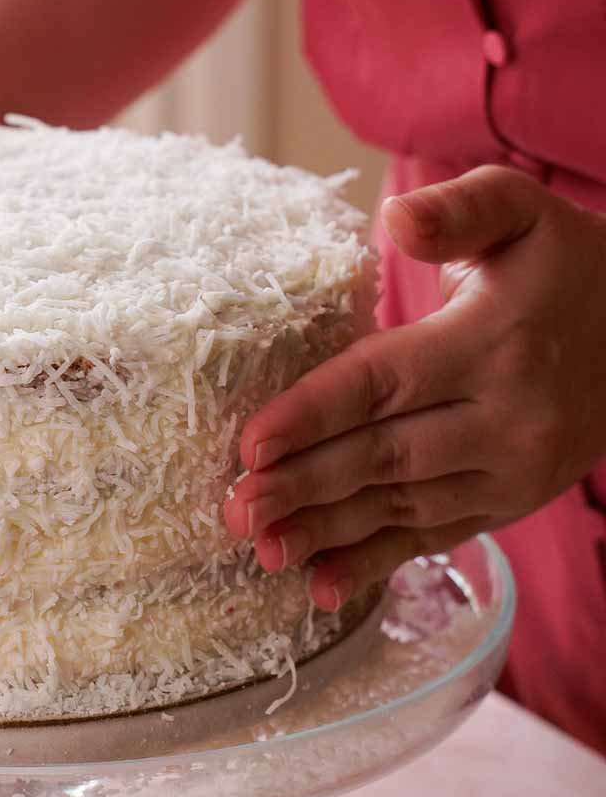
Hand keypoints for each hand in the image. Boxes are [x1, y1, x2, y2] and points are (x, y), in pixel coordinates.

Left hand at [223, 165, 605, 609]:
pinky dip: (378, 562)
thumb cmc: (563, 262)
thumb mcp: (520, 210)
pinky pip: (438, 535)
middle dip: (304, 486)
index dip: (314, 414)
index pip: (386, 381)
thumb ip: (458, 210)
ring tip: (258, 548)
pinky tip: (321, 585)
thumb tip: (395, 220)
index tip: (250, 443)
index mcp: (493, 342)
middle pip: (386, 455)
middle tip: (233, 509)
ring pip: (404, 505)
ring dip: (327, 532)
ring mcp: (514, 469)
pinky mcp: (513, 499)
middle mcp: (507, 416)